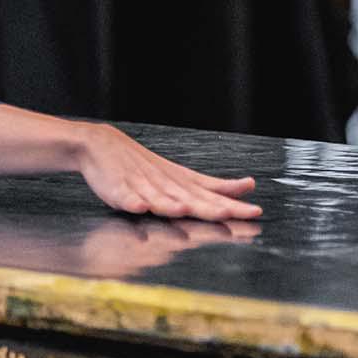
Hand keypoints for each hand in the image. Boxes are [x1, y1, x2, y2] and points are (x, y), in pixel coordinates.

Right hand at [72, 124, 259, 220]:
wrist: (102, 145)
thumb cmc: (145, 165)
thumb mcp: (182, 175)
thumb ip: (213, 186)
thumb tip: (249, 185)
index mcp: (182, 182)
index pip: (211, 194)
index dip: (232, 202)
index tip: (255, 211)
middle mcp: (165, 184)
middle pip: (190, 198)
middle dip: (209, 207)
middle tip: (229, 212)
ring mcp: (141, 186)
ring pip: (158, 198)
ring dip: (171, 205)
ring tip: (184, 210)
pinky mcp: (117, 189)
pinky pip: (125, 197)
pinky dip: (132, 201)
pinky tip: (139, 207)